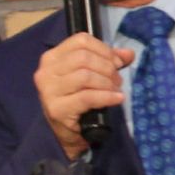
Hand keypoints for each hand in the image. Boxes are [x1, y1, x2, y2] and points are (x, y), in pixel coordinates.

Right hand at [33, 33, 133, 158]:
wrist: (65, 134)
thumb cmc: (76, 101)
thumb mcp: (89, 76)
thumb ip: (107, 61)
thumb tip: (128, 53)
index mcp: (52, 57)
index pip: (80, 40)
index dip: (104, 49)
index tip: (117, 62)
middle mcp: (46, 72)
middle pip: (83, 58)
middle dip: (107, 67)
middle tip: (117, 80)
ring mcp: (49, 91)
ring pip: (85, 76)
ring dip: (107, 82)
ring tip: (115, 90)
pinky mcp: (56, 109)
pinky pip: (87, 97)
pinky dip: (106, 96)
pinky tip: (117, 98)